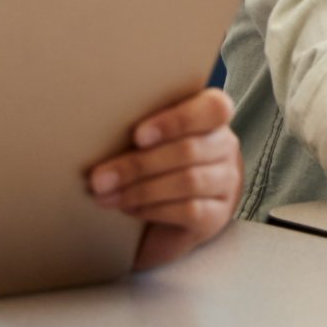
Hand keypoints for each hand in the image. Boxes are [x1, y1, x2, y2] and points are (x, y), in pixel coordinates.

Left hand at [89, 87, 240, 271]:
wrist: (164, 218)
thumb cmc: (151, 167)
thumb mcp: (148, 141)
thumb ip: (141, 130)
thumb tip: (102, 126)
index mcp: (210, 118)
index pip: (213, 108)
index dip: (177, 120)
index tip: (138, 136)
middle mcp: (225, 147)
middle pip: (189, 150)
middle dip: (138, 165)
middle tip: (99, 178)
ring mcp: (226, 183)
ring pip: (189, 181)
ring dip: (140, 190)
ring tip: (106, 196)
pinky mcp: (217, 216)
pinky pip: (189, 210)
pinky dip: (153, 209)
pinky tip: (128, 209)